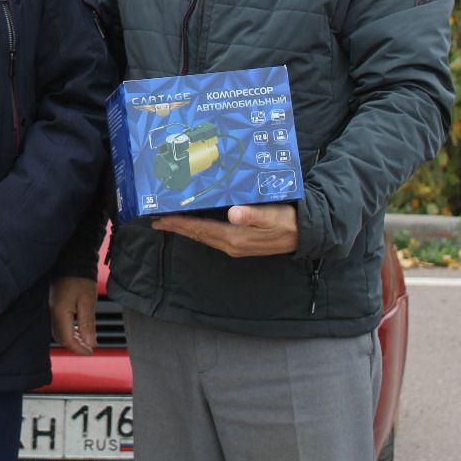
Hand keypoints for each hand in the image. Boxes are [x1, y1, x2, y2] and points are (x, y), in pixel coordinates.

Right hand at [50, 276, 97, 355]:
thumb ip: (87, 324)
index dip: (79, 349)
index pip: (67, 340)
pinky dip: (69, 329)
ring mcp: (50, 308)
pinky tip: (78, 327)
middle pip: (61, 338)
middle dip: (75, 345)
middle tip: (89, 347)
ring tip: (86, 338)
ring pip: (59, 331)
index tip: (91, 351)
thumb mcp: (88, 301)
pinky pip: (58, 322)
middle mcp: (52, 312)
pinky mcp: (52, 304)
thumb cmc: (80, 278)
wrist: (71, 260)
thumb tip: (90, 343)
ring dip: (72, 337)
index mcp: (59, 313)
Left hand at [151, 202, 297, 256]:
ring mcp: (235, 246)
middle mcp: (231, 244)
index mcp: (234, 237)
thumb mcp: (271, 215)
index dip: (179, 224)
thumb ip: (252, 215)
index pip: (200, 229)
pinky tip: (194, 225)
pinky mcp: (240, 243)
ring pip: (203, 237)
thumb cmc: (287, 221)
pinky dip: (198, 230)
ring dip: (185, 230)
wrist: (305, 235)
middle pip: (197, 234)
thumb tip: (233, 214)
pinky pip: (212, 237)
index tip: (161, 219)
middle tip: (156, 220)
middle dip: (176, 227)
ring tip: (169, 222)